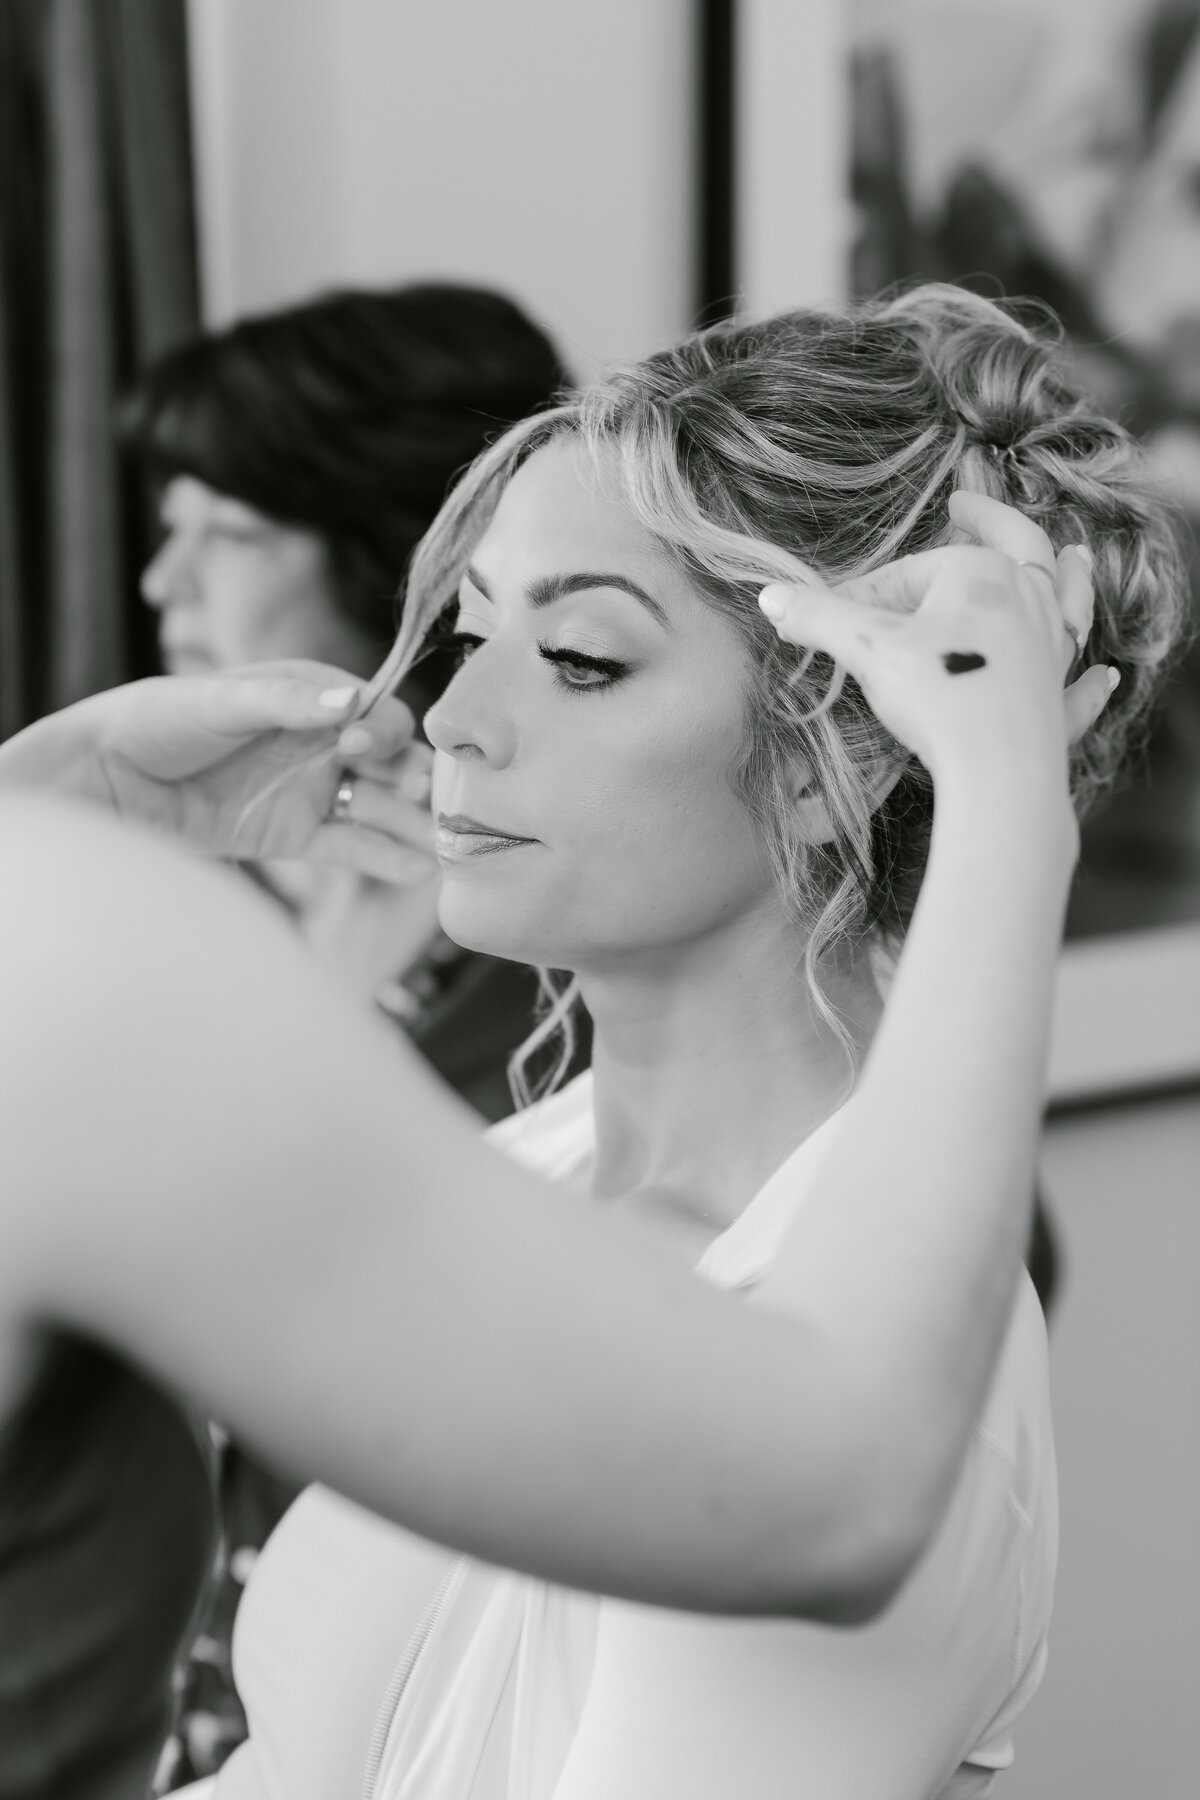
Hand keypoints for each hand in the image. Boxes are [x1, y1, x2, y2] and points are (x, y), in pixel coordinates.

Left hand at [3, 661, 435, 882]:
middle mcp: (321, 741)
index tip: (362, 744)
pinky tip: (414, 869)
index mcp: (309, 694)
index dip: (384, 726)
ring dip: (411, 822)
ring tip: (439, 845)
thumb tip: (352, 700)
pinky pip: (351, 846)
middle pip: (390, 760)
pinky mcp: (296, 834)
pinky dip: (384, 856)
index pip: (374, 708)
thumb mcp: (219, 701)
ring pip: (379, 805)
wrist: (104, 783)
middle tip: (419, 796)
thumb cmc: (157, 722)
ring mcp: (312, 790)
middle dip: (413, 777)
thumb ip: (286, 702)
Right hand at [758, 492, 1116, 791]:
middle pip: (1016, 548)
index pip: (912, 573)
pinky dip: (1091, 681)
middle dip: (991, 521)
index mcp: (983, 574)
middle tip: (967, 505)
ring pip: (1067, 603)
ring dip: (1070, 578)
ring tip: (1075, 556)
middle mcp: (1029, 601)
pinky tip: (1105, 677)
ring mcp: (1052, 652)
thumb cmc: (938, 697)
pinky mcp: (1058, 703)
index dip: (868, 593)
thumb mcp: (867, 650)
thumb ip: (819, 618)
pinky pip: (1080, 687)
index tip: (835, 617)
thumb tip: (769, 598)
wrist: (997, 771)